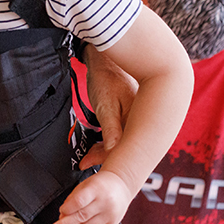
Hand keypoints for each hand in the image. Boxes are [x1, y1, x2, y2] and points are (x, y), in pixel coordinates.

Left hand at [50, 170, 134, 223]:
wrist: (122, 185)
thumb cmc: (100, 183)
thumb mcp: (86, 183)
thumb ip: (73, 198)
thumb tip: (62, 215)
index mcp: (97, 188)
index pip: (80, 201)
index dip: (68, 208)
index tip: (60, 211)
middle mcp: (105, 202)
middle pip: (82, 216)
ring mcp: (110, 214)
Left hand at [80, 44, 137, 168]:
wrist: (105, 59)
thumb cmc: (105, 78)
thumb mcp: (105, 105)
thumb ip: (111, 129)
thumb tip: (114, 152)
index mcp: (137, 119)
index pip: (126, 148)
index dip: (108, 160)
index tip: (87, 164)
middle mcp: (139, 120)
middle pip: (125, 147)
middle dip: (105, 158)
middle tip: (84, 162)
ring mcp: (134, 118)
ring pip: (122, 141)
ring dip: (104, 150)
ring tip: (86, 156)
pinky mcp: (127, 115)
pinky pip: (120, 133)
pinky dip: (107, 141)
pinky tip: (96, 145)